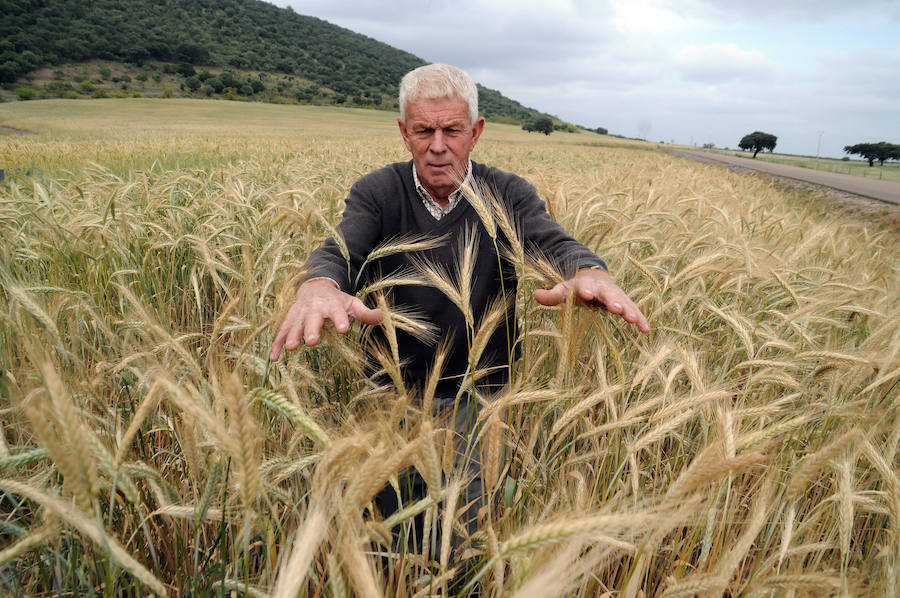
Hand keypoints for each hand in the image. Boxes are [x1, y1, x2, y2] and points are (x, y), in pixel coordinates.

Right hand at [269, 278, 382, 359]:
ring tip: (292, 348)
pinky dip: (276, 344)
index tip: (343, 329)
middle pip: (313, 319)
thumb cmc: (337, 300)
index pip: (337, 312)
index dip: (340, 320)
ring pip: (295, 324)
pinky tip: (273, 358)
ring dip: (292, 335)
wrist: (315, 286)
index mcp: (332, 304)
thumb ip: (366, 313)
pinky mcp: (290, 319)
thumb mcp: (352, 304)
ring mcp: (300, 313)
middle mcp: (315, 308)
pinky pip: (281, 331)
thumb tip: (383, 317)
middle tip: (313, 341)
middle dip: (312, 329)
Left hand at [533, 268, 649, 332]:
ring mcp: (616, 295)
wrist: (596, 278)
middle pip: (608, 294)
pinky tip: (646, 330)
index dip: (585, 289)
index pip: (585, 285)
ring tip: (634, 321)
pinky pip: (634, 311)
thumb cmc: (577, 288)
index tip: (585, 294)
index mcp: (586, 284)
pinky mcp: (626, 303)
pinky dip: (641, 319)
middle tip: (615, 308)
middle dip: (611, 300)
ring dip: (629, 311)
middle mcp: (603, 288)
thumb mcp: (563, 289)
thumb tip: (535, 295)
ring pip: (624, 302)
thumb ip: (552, 295)